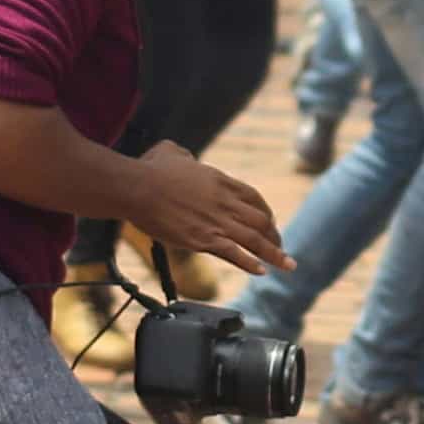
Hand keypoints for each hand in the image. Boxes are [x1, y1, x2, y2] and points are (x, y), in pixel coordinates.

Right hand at [125, 143, 285, 279]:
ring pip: (255, 240)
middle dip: (274, 236)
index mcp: (221, 181)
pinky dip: (250, 263)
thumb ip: (185, 156)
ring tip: (286, 264)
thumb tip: (186, 158)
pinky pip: (234, 254)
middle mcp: (225, 202)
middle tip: (280, 247)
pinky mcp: (202, 239)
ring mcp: (216, 222)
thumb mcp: (173, 151)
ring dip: (274, 253)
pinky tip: (261, 271)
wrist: (137, 188)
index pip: (254, 198)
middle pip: (261, 220)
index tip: (270, 222)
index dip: (266, 212)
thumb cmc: (150, 169)